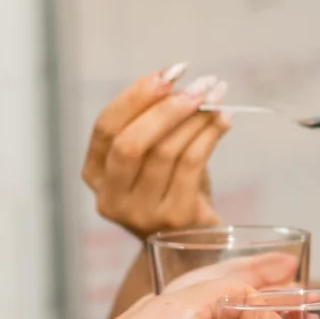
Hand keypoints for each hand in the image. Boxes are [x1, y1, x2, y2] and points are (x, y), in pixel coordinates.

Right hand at [81, 67, 229, 238]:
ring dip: (196, 118)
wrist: (193, 246)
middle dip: (166, 108)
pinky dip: (210, 135)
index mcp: (95, 175)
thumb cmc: (172, 189)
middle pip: (130, 143)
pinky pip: (191, 165)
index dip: (136, 96)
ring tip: (217, 96)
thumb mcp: (152, 156)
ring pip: (165, 152)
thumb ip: (155, 123)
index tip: (169, 73)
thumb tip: (182, 80)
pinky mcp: (173, 219)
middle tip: (199, 84)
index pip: (106, 127)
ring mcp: (140, 214)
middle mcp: (110, 198)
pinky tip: (224, 119)